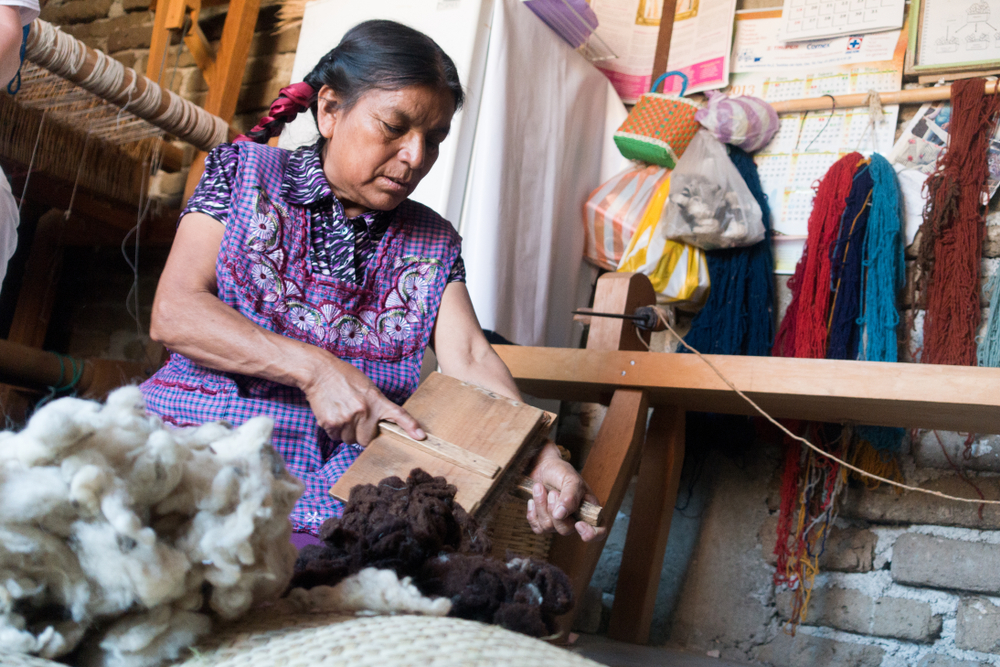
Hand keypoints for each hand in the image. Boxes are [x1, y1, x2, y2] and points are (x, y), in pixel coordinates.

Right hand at [300, 355, 423, 445]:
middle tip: (356, 420)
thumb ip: (376, 405)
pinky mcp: (331, 423)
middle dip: (362, 435)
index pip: (398, 414)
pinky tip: (333, 414)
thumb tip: (379, 425)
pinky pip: (336, 437)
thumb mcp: (367, 387)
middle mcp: (364, 411)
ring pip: (350, 440)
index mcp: (376, 400)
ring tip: (343, 414)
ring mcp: (347, 419)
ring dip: (347, 432)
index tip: (420, 436)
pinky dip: (335, 430)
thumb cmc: (344, 377)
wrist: (319, 371)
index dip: (410, 427)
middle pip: (367, 440)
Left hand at [525, 441, 605, 541]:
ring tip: (540, 487)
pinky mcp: (543, 522)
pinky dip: (532, 512)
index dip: (591, 534)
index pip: (599, 531)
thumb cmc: (561, 472)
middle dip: (554, 510)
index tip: (578, 524)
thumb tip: (561, 515)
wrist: (542, 467)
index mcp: (589, 509)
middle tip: (553, 492)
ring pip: (548, 527)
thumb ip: (570, 496)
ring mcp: (558, 523)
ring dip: (541, 505)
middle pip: (566, 530)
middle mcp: (575, 519)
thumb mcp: (570, 479)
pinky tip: (533, 499)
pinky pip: (536, 527)